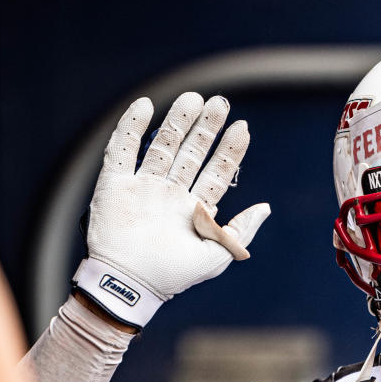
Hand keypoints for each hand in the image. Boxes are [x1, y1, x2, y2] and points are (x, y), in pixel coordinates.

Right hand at [72, 92, 270, 328]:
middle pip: (191, 152)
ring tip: (193, 97)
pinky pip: (122, 150)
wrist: (131, 284)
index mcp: (194, 209)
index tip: (243, 127)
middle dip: (206, 127)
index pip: (216, 172)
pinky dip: (131, 127)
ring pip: (162, 145)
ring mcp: (143, 187)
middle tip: (220, 102)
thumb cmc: (175, 275)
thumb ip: (241, 230)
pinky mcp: (114, 185)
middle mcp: (170, 194)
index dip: (229, 150)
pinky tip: (146, 106)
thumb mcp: (217, 255)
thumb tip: (266, 207)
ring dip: (177, 121)